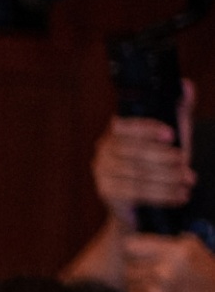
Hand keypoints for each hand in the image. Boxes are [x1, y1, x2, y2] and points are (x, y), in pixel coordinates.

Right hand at [95, 86, 197, 220]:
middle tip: (186, 164)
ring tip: (188, 183)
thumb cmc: (157, 166)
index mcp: (117, 131)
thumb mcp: (173, 137)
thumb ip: (179, 111)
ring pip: (137, 173)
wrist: (142, 205)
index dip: (148, 129)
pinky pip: (135, 192)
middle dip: (164, 159)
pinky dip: (161, 194)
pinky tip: (179, 196)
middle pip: (134, 152)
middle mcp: (104, 149)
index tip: (171, 134)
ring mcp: (102, 171)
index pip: (126, 126)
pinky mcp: (106, 191)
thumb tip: (186, 86)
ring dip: (167, 179)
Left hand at [116, 233, 214, 291]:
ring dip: (138, 289)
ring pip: (128, 287)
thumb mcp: (199, 253)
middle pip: (127, 268)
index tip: (140, 256)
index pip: (130, 246)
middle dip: (136, 271)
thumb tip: (142, 234)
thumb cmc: (211, 281)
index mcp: (177, 253)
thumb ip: (173, 242)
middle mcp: (164, 273)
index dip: (134, 252)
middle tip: (151, 277)